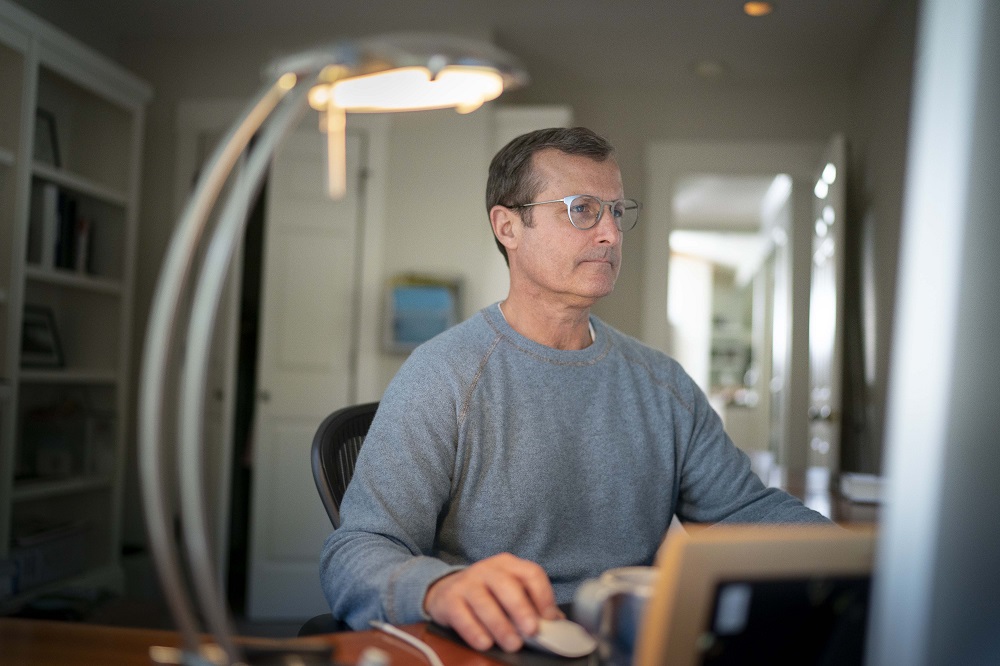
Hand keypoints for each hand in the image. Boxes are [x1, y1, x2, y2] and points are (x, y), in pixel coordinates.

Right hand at [423, 553, 562, 652]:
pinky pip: (462, 615)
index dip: (543, 595)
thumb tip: (557, 623)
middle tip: (532, 630)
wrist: (445, 590)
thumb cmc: (487, 594)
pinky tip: (485, 643)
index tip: (550, 618)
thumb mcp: (510, 592)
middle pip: (506, 585)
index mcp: (508, 565)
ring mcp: (466, 583)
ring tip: (513, 644)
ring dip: (500, 625)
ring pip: (484, 602)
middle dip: (521, 608)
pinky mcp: (448, 600)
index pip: (531, 573)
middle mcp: (487, 570)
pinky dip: (474, 631)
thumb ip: (532, 604)